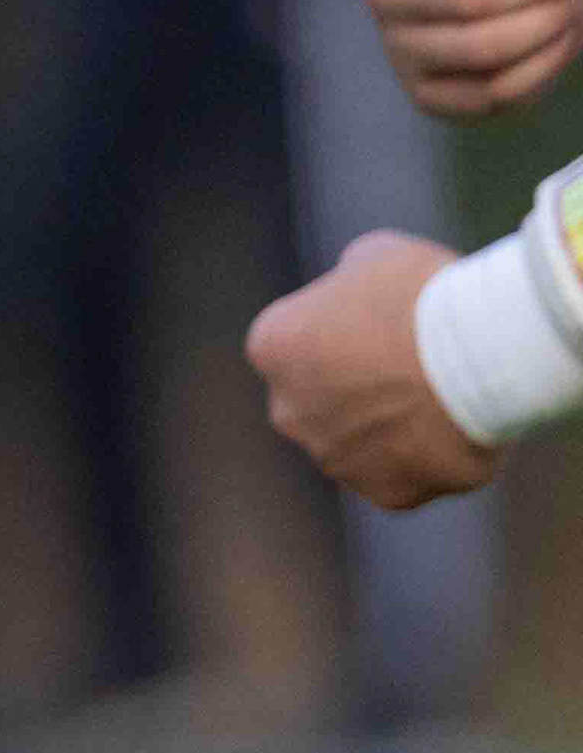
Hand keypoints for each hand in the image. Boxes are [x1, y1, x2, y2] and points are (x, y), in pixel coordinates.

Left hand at [247, 232, 497, 510]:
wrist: (480, 352)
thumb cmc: (424, 292)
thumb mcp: (374, 258)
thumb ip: (349, 284)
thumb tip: (355, 295)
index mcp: (272, 347)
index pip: (298, 343)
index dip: (346, 331)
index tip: (389, 323)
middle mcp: (289, 412)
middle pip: (323, 400)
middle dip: (359, 387)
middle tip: (417, 364)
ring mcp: (336, 459)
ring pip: (363, 443)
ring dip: (394, 426)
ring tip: (449, 395)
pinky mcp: (388, 494)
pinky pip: (408, 476)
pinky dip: (432, 459)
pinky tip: (462, 430)